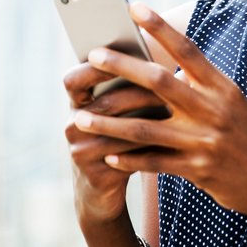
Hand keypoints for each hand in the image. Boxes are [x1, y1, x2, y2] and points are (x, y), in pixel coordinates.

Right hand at [62, 58, 166, 226]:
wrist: (101, 192)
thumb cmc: (117, 141)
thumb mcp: (116, 115)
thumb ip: (127, 88)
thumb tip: (164, 58)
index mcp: (76, 105)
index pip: (74, 80)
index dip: (93, 67)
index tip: (121, 54)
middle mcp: (73, 126)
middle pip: (105, 103)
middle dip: (136, 91)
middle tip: (165, 80)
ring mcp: (81, 152)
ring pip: (118, 130)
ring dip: (147, 117)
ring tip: (174, 107)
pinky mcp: (95, 175)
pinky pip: (125, 157)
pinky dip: (148, 145)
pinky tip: (171, 138)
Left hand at [72, 3, 246, 221]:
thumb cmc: (245, 135)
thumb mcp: (231, 101)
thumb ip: (199, 83)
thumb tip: (161, 63)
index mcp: (221, 87)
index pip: (187, 50)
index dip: (160, 27)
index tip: (134, 7)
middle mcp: (212, 110)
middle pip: (159, 82)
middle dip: (123, 67)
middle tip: (93, 56)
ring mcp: (204, 141)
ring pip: (146, 128)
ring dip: (109, 122)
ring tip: (80, 117)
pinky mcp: (197, 170)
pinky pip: (154, 163)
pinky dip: (128, 159)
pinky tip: (106, 155)